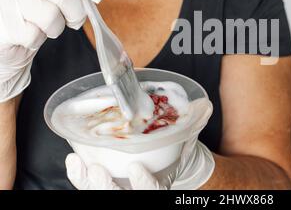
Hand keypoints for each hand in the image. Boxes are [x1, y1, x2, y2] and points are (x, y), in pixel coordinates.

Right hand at [0, 0, 102, 102]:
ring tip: (44, 25)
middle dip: (76, 13)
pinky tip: (28, 34)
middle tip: (72, 19)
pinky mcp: (1, 21)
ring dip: (55, 28)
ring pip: (50, 17)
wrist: (8, 34)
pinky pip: (34, 35)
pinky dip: (37, 39)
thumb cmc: (36, 10)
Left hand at [66, 141, 214, 189]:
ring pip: (99, 196)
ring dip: (85, 182)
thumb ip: (191, 128)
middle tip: (96, 170)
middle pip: (120, 199)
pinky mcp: (103, 185)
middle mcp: (138, 193)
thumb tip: (203, 106)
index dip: (143, 184)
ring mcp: (120, 190)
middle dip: (105, 187)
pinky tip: (74, 161)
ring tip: (78, 162)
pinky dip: (78, 176)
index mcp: (161, 184)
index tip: (136, 168)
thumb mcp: (186, 142)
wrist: (165, 166)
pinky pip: (87, 187)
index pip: (153, 192)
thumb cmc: (173, 154)